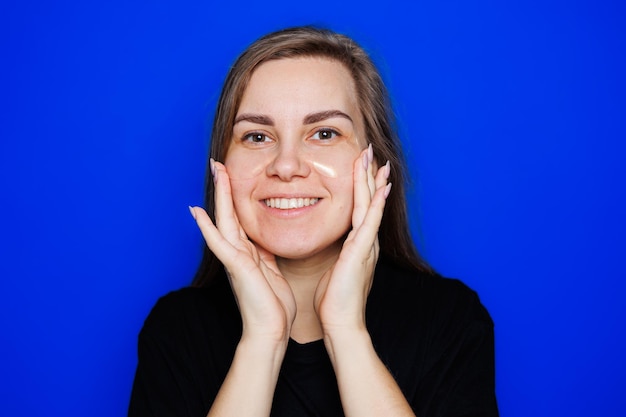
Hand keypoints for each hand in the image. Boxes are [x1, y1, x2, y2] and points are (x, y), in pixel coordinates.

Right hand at [189, 160, 296, 345]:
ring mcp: (235, 259)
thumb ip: (264, 255)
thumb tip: (263, 241)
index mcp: (247, 252)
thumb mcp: (271, 271)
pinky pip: (220, 244)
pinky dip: (207, 228)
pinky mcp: (237, 268)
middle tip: (217, 163)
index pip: (238, 218)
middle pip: (227, 213)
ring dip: (219, 196)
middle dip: (223, 187)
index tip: (231, 175)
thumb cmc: (272, 305)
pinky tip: (197, 212)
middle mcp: (237, 252)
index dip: (234, 196)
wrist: (270, 331)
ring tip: (214, 173)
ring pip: (223, 221)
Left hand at [314, 145, 390, 334]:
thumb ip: (337, 252)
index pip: (361, 208)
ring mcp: (366, 245)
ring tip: (377, 159)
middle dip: (370, 176)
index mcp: (358, 244)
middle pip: (369, 201)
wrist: (341, 322)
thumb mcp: (335, 268)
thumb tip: (332, 243)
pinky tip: (381, 187)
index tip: (361, 165)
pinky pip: (370, 221)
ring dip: (374, 181)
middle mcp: (366, 241)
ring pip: (371, 205)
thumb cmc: (335, 299)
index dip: (362, 186)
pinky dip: (377, 202)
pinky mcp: (362, 252)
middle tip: (372, 152)